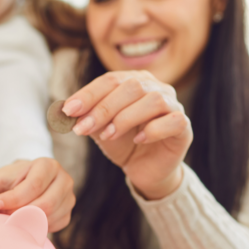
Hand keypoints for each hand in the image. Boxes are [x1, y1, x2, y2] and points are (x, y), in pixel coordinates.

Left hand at [0, 158, 74, 232]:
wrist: (27, 183)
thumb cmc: (11, 181)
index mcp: (47, 165)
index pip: (34, 185)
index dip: (14, 198)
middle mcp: (64, 180)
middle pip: (45, 204)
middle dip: (20, 213)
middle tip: (3, 216)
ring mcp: (68, 199)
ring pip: (49, 218)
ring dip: (26, 222)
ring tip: (10, 218)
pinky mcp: (67, 215)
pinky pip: (51, 227)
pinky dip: (34, 228)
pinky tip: (23, 221)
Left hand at [62, 71, 191, 199]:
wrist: (143, 169)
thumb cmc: (122, 143)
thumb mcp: (98, 128)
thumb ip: (85, 116)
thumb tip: (64, 110)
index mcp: (135, 81)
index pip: (110, 80)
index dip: (88, 94)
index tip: (68, 110)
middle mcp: (157, 88)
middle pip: (131, 87)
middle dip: (103, 108)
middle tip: (82, 129)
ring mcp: (174, 106)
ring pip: (153, 100)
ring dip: (125, 118)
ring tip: (108, 135)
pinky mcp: (184, 127)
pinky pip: (173, 121)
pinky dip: (153, 129)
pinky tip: (138, 140)